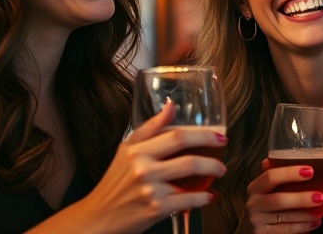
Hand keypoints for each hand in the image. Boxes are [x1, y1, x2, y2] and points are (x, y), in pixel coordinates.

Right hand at [41, 103, 227, 233]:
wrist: (99, 216)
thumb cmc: (114, 182)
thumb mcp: (126, 150)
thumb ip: (150, 128)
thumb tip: (171, 106)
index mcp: (137, 150)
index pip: (176, 135)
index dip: (202, 134)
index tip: (218, 135)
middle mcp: (143, 168)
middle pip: (187, 156)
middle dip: (212, 154)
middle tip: (223, 153)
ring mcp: (150, 189)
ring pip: (191, 177)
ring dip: (211, 172)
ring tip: (219, 171)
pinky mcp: (156, 209)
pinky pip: (188, 200)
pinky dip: (203, 197)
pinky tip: (209, 196)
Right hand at [245, 159, 322, 232]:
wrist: (248, 232)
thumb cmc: (261, 207)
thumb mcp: (263, 191)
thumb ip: (272, 177)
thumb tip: (280, 157)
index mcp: (255, 188)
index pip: (270, 177)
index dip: (290, 173)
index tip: (310, 170)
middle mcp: (253, 204)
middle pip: (278, 200)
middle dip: (301, 198)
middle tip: (320, 196)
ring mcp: (257, 221)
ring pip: (285, 217)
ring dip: (306, 215)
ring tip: (320, 211)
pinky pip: (286, 230)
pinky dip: (303, 226)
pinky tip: (315, 222)